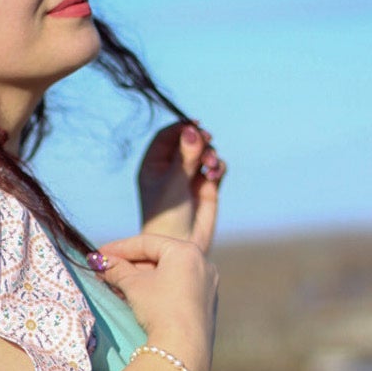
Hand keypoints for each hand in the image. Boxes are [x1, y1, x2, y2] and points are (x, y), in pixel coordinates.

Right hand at [94, 232, 217, 370]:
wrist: (183, 349)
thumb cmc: (160, 308)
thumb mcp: (133, 285)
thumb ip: (116, 269)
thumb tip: (100, 263)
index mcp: (187, 251)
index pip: (146, 243)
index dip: (119, 248)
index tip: (98, 254)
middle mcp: (202, 263)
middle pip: (158, 257)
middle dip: (129, 265)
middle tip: (106, 270)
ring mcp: (207, 285)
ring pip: (168, 274)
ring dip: (141, 278)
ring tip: (116, 285)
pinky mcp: (206, 304)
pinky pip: (177, 288)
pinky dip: (157, 290)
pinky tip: (137, 298)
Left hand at [137, 121, 225, 253]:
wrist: (180, 245)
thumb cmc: (166, 217)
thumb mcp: (173, 184)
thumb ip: (184, 157)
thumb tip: (192, 130)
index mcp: (153, 165)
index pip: (166, 137)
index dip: (180, 127)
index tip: (195, 124)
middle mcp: (171, 169)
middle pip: (188, 141)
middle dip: (199, 140)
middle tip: (208, 140)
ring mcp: (190, 177)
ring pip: (204, 152)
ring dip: (210, 154)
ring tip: (210, 166)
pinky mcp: (207, 186)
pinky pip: (216, 167)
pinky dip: (218, 166)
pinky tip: (215, 174)